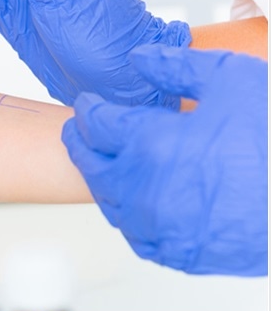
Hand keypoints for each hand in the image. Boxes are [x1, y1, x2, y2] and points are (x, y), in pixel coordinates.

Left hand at [61, 45, 267, 275]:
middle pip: (91, 163)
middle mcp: (144, 188)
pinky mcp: (177, 252)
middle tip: (79, 131)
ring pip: (108, 200)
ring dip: (101, 176)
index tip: (87, 105)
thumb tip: (138, 57)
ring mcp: (159, 225)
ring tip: (103, 161)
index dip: (88, 109)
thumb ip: (174, 65)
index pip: (96, 123)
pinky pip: (134, 234)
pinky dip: (126, 213)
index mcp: (151, 142)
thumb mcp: (230, 78)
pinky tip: (133, 199)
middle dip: (81, 142)